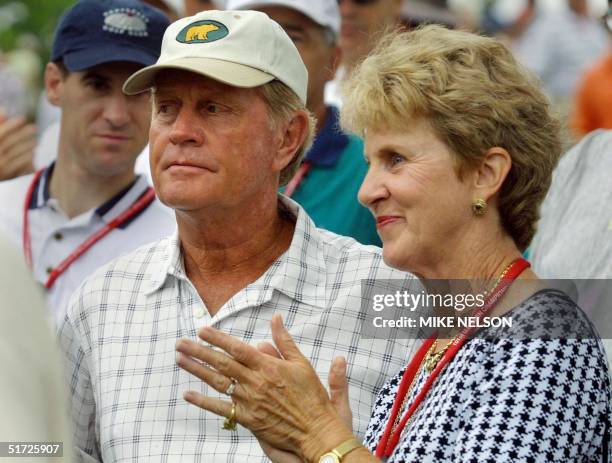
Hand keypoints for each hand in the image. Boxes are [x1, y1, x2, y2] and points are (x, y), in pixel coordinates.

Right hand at [0, 111, 35, 179]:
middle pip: (9, 142)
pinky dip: (27, 157)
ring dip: (27, 145)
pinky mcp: (7, 174)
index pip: (0, 133)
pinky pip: (19, 164)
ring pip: (15, 152)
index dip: (11, 125)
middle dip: (23, 133)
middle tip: (34, 128)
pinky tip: (33, 152)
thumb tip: (5, 110)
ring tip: (36, 140)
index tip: (22, 118)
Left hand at [176, 315, 354, 461]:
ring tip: (179, 359)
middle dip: (199, 351)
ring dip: (196, 370)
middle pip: (221, 363)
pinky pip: (221, 408)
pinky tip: (188, 394)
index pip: (237, 348)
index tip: (201, 330)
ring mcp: (249, 401)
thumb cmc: (311, 396)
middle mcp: (255, 382)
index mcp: (268, 366)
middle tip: (180, 342)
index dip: (218, 339)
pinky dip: (203, 402)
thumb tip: (276, 318)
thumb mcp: (301, 363)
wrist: (316, 431)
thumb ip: (284, 341)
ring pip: (217, 382)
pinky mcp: (248, 419)